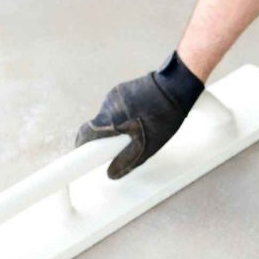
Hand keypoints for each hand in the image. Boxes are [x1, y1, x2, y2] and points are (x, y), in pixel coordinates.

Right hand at [75, 51, 203, 178]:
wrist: (176, 85)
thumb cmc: (164, 115)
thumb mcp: (147, 146)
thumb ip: (127, 161)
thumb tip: (112, 173)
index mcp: (110, 119)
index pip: (85, 134)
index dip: (82, 146)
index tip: (82, 155)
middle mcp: (108, 105)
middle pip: (97, 126)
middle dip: (106, 138)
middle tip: (122, 145)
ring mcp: (115, 94)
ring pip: (108, 116)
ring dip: (117, 126)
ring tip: (139, 128)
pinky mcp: (123, 88)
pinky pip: (117, 107)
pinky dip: (124, 115)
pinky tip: (142, 116)